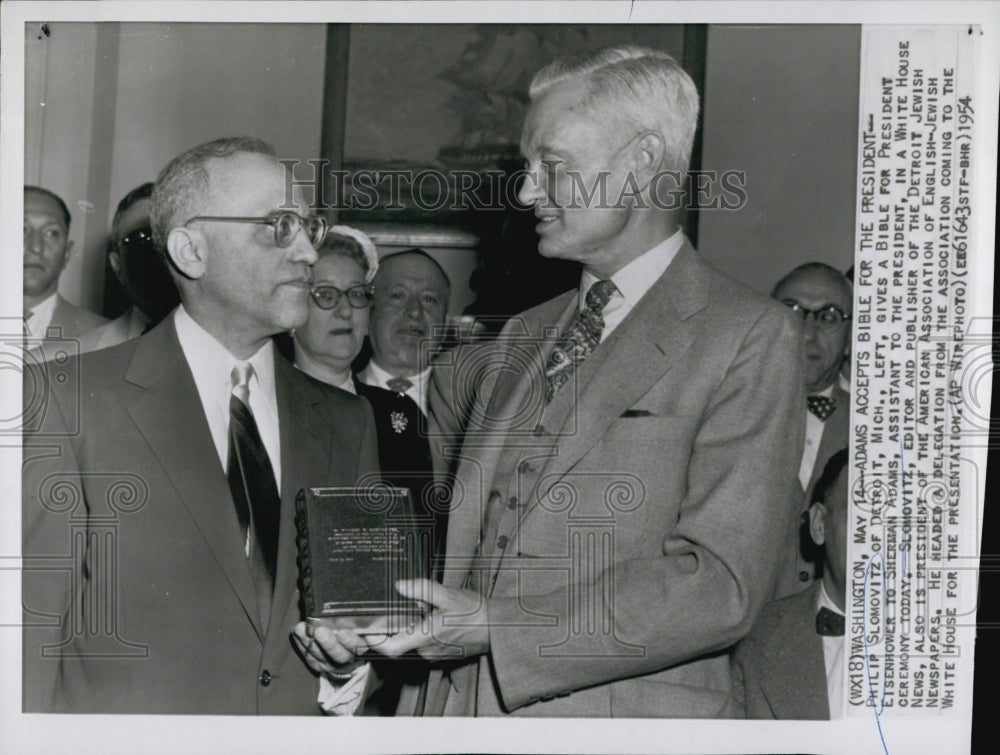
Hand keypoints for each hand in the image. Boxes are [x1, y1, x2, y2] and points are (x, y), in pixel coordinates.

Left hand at [292, 621, 368, 680]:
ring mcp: (332, 664)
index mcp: (361, 648)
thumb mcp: (361, 627)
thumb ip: (357, 620)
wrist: (348, 657)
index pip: (357, 647)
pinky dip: (302, 644)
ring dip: (310, 642)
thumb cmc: (355, 633)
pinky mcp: (319, 665)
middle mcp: (347, 659)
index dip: (350, 640)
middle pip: (338, 655)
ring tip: (301, 629)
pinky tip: (297, 632)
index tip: (342, 632)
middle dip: (328, 643)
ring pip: (321, 656)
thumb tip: (355, 605)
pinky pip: (309, 658)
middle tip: (320, 631)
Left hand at [367, 579, 489, 660]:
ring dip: (407, 629)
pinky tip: (426, 617)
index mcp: (424, 637)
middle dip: (391, 628)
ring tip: (413, 609)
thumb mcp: (448, 595)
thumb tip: (400, 585)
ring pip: (410, 644)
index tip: (369, 627)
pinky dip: (418, 632)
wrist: (495, 627)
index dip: (374, 640)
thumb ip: (422, 589)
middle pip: (397, 644)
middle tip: (389, 609)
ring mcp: (433, 654)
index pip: (389, 649)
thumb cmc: (473, 613)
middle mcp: (425, 651)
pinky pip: (422, 645)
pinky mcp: (440, 653)